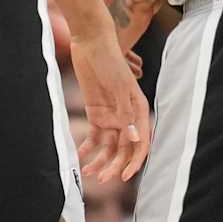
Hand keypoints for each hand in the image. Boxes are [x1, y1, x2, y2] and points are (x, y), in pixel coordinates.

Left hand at [71, 30, 150, 181]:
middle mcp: (127, 116)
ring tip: (89, 172)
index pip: (141, 142)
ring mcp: (111, 116)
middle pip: (124, 148)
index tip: (125, 176)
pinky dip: (88, 148)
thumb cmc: (109, 61)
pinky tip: (81, 157)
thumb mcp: (118, 87)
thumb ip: (126, 114)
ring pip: (109, 146)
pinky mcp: (96, 112)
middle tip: (102, 179)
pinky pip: (94, 136)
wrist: (90, 43)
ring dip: (101, 160)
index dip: (135, 161)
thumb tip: (133, 139)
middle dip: (115, 165)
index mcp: (139, 110)